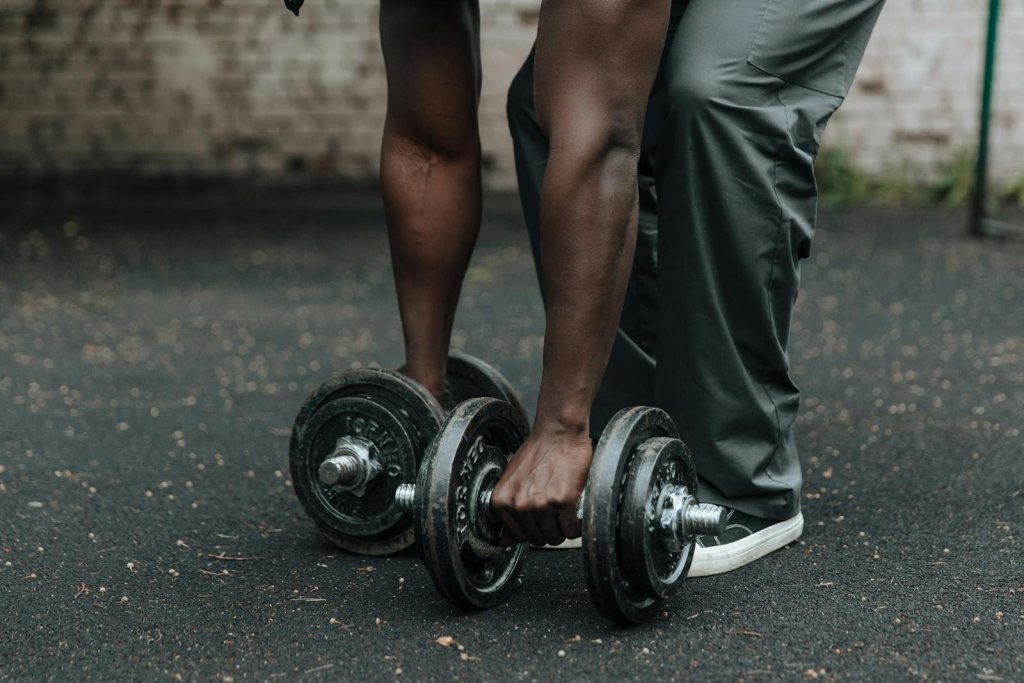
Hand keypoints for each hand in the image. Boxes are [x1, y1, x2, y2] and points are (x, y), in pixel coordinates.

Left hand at [490, 427, 592, 546]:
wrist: (558, 432)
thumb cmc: (537, 452)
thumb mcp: (512, 480)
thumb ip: (507, 511)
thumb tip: (503, 542)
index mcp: (502, 501)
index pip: (518, 536)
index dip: (532, 529)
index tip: (540, 519)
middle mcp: (519, 505)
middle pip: (537, 540)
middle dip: (548, 530)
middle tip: (555, 513)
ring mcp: (541, 505)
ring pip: (555, 538)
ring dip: (562, 530)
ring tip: (565, 513)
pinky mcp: (563, 502)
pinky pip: (571, 530)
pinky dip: (576, 527)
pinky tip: (575, 515)